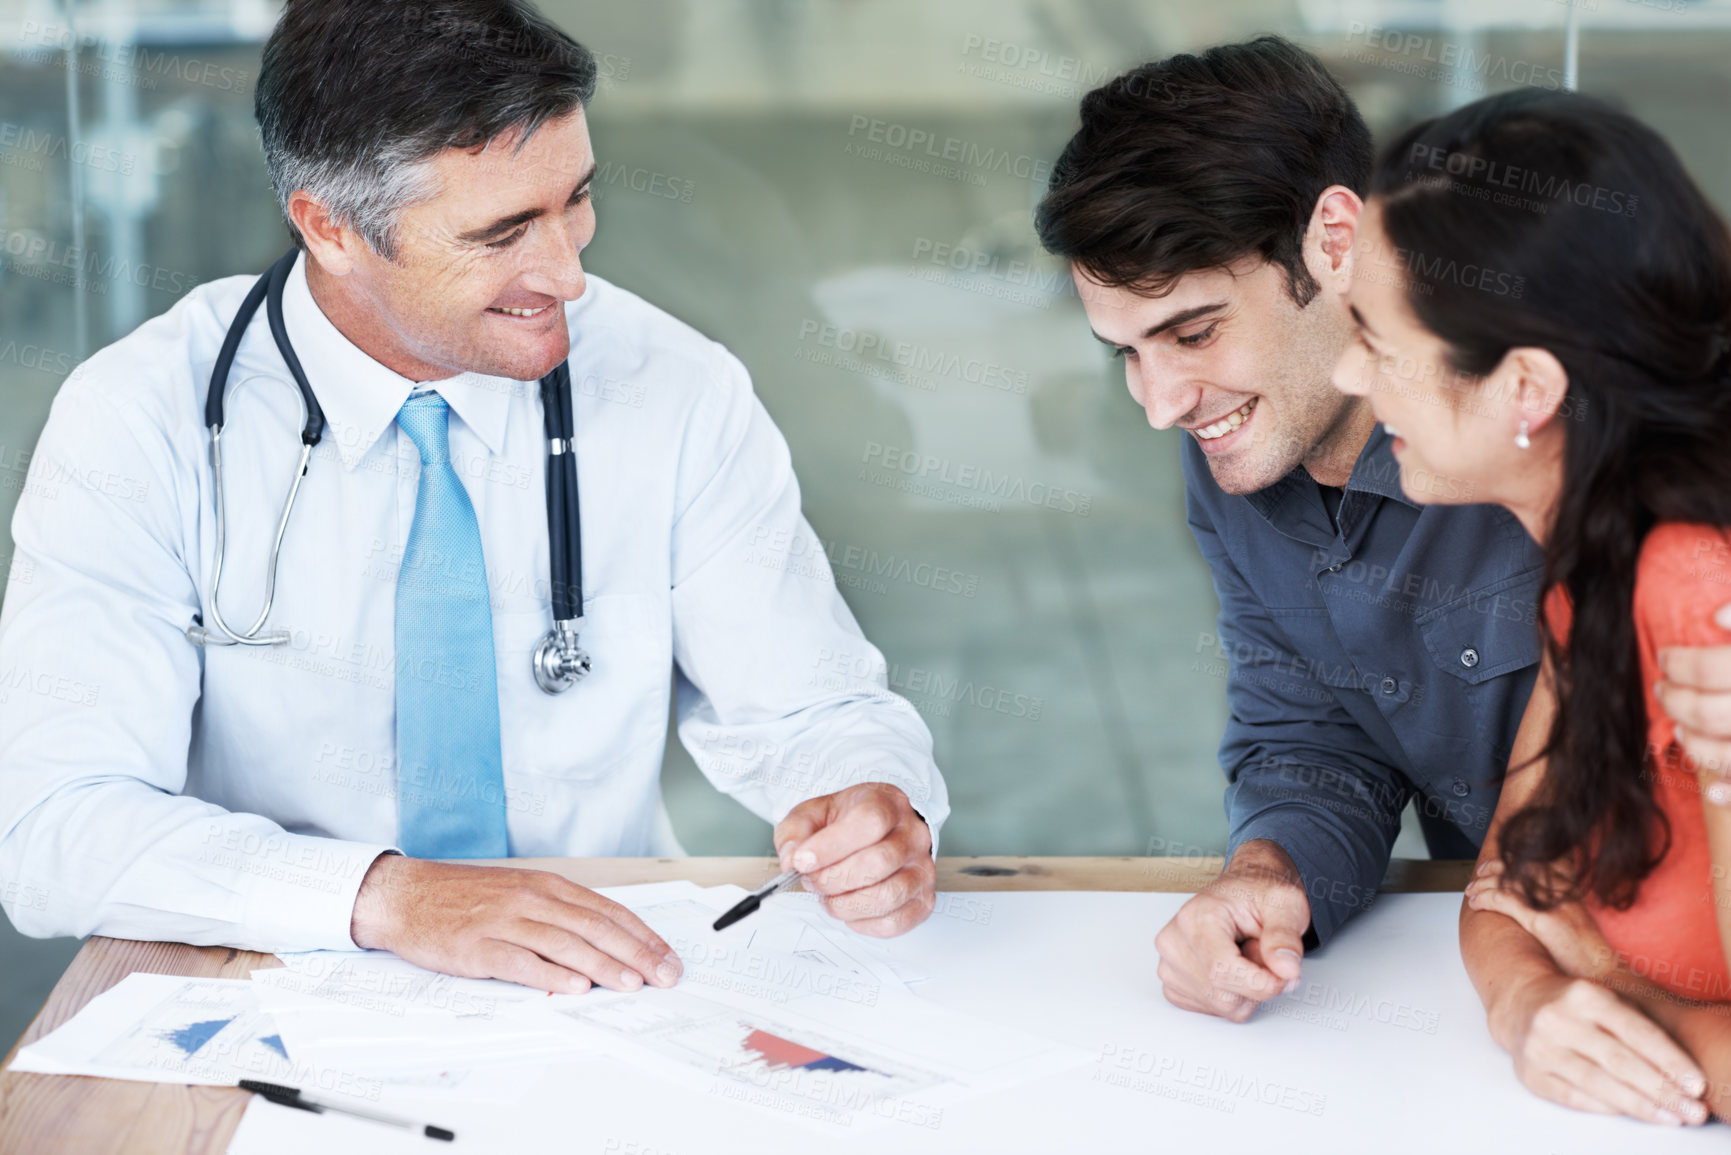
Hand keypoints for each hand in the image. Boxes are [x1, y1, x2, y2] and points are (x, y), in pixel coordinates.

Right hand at [349, 854, 682, 993]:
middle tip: (664, 976)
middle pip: (595, 928)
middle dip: (636, 954)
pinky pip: (521, 962)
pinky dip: (551, 975)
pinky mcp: (478, 947)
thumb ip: (559, 915)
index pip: (608, 911)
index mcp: (547, 886)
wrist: (408, 895)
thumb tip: (605, 945)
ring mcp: (505, 922)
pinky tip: (574, 987)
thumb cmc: (466, 897)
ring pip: (565, 944)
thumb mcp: (520, 893)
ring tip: (631, 984)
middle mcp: (532, 900)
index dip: (642, 936)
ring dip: (603, 966)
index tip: (667, 956)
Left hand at [773, 782, 934, 936]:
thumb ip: (795, 832)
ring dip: (845, 905)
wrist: (878, 831)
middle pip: (876, 863)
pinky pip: (894, 923)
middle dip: (832, 879)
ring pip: (886, 897)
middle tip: (812, 880)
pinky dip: (862, 923)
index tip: (803, 860)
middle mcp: (913, 835)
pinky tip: (850, 908)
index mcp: (888, 804)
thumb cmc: (847, 823)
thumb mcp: (813, 814)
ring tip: (829, 896)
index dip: (831, 846)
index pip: (869, 822)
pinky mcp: (923, 900)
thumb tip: (792, 859)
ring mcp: (922, 869)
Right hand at [1153, 840, 1308, 1021]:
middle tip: (1261, 949)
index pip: (1222, 970)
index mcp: (1195, 917)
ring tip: (1245, 955)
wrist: (1242, 893)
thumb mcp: (1285, 903)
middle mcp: (1174, 943)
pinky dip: (1234, 997)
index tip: (1287, 972)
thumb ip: (1285, 936)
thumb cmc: (1258, 895)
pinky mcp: (1174, 986)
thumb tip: (1286, 969)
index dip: (1263, 982)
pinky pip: (1216, 1011)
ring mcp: (1169, 966)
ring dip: (1248, 991)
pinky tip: (1232, 969)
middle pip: (1225, 996)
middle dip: (1257, 983)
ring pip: (1224, 1007)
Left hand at [1466, 859, 1617, 980]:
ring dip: (1484, 884)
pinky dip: (1486, 898)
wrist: (1604, 974)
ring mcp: (1552, 904)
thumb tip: (1531, 908)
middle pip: (1519, 867)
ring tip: (1471, 891)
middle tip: (1477, 875)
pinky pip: (1505, 899)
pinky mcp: (1543, 919)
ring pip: (1508, 881)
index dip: (1508, 862)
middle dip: (1493, 869)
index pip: (1534, 864)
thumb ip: (1555, 909)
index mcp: (1568, 891)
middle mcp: (1561, 892)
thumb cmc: (1587, 956)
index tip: (1491, 866)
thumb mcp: (1572, 924)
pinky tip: (1476, 903)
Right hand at [1491, 971, 1707, 1124]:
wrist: (1520, 1002)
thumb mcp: (1607, 999)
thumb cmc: (1577, 1005)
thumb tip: (1681, 1074)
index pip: (1636, 1032)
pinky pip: (1574, 1097)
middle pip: (1619, 1061)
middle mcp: (1557, 1019)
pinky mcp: (1529, 1074)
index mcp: (1584, 995)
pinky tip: (1631, 1111)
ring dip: (1640, 1105)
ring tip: (1669, 1117)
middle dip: (1661, 1090)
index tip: (1695, 1084)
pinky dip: (1606, 1107)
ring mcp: (1539, 1047)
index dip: (1670, 1061)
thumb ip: (1639, 1028)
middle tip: (1689, 1109)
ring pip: (1598, 1084)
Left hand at [1657, 618, 1730, 804]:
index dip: (1681, 663)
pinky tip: (1711, 790)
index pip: (1710, 668)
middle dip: (1676, 700)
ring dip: (1694, 744)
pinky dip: (1728, 791)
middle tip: (1662, 687)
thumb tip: (1715, 616)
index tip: (1665, 657)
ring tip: (1680, 728)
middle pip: (1708, 712)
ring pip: (1723, 753)